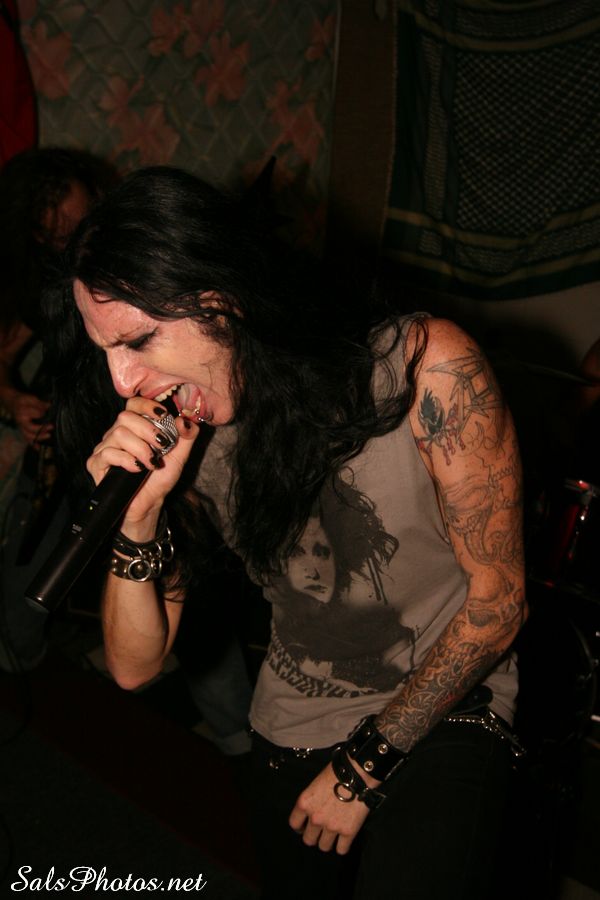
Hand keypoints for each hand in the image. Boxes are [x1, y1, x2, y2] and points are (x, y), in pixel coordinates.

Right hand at [12, 392, 51, 445]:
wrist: (13, 403)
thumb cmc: (23, 401)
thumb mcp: (31, 399)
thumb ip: (40, 404)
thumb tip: (49, 406)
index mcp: (22, 413)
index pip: (34, 415)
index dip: (42, 414)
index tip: (47, 412)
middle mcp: (21, 422)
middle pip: (31, 429)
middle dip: (42, 429)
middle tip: (51, 427)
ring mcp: (22, 427)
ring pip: (29, 435)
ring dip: (39, 437)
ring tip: (48, 435)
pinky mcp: (24, 430)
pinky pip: (27, 439)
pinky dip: (33, 444)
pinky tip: (38, 448)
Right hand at [86, 396, 198, 531]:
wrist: (149, 503)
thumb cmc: (160, 478)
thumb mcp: (180, 455)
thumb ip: (187, 435)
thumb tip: (185, 418)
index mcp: (135, 427)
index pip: (133, 404)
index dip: (146, 405)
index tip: (163, 416)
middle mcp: (117, 434)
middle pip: (125, 417)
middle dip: (147, 430)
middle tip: (160, 446)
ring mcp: (104, 448)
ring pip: (118, 434)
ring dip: (140, 449)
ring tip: (150, 464)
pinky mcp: (96, 463)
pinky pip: (108, 453)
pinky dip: (126, 460)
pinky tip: (136, 469)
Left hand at [288, 762, 371, 854]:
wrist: (357, 772)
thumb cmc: (336, 772)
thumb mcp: (316, 784)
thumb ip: (311, 801)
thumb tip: (313, 809)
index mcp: (304, 803)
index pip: (294, 824)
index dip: (300, 827)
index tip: (304, 827)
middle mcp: (315, 818)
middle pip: (308, 840)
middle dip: (314, 836)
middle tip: (321, 831)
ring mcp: (332, 827)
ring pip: (324, 847)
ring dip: (328, 841)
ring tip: (334, 834)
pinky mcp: (348, 832)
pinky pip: (341, 850)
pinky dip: (343, 846)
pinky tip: (344, 838)